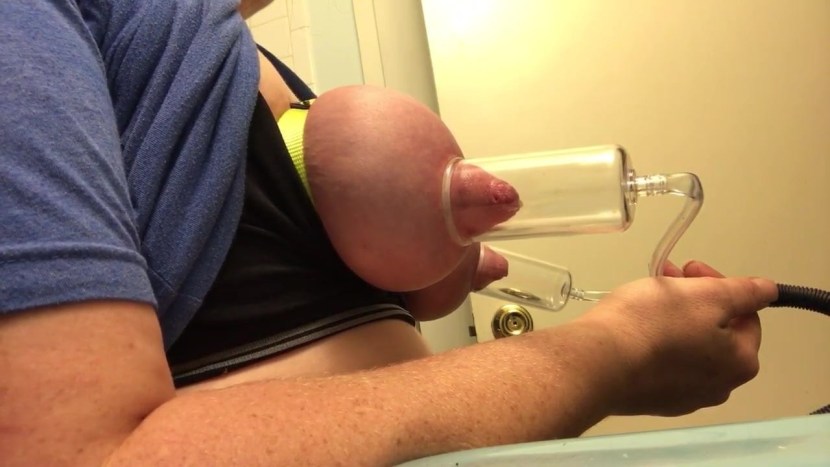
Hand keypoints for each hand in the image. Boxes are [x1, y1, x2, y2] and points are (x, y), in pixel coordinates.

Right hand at [577, 261, 776, 416]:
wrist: (596, 363)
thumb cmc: (651, 324)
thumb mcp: (703, 294)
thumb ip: (743, 291)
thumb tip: (768, 290)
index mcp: (740, 362)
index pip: (746, 315)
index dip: (719, 284)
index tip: (689, 269)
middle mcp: (718, 387)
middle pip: (717, 333)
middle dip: (694, 300)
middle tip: (666, 280)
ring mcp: (683, 399)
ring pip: (689, 348)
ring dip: (674, 319)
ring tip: (644, 299)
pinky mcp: (651, 401)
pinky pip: (662, 365)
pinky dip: (654, 344)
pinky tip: (632, 331)